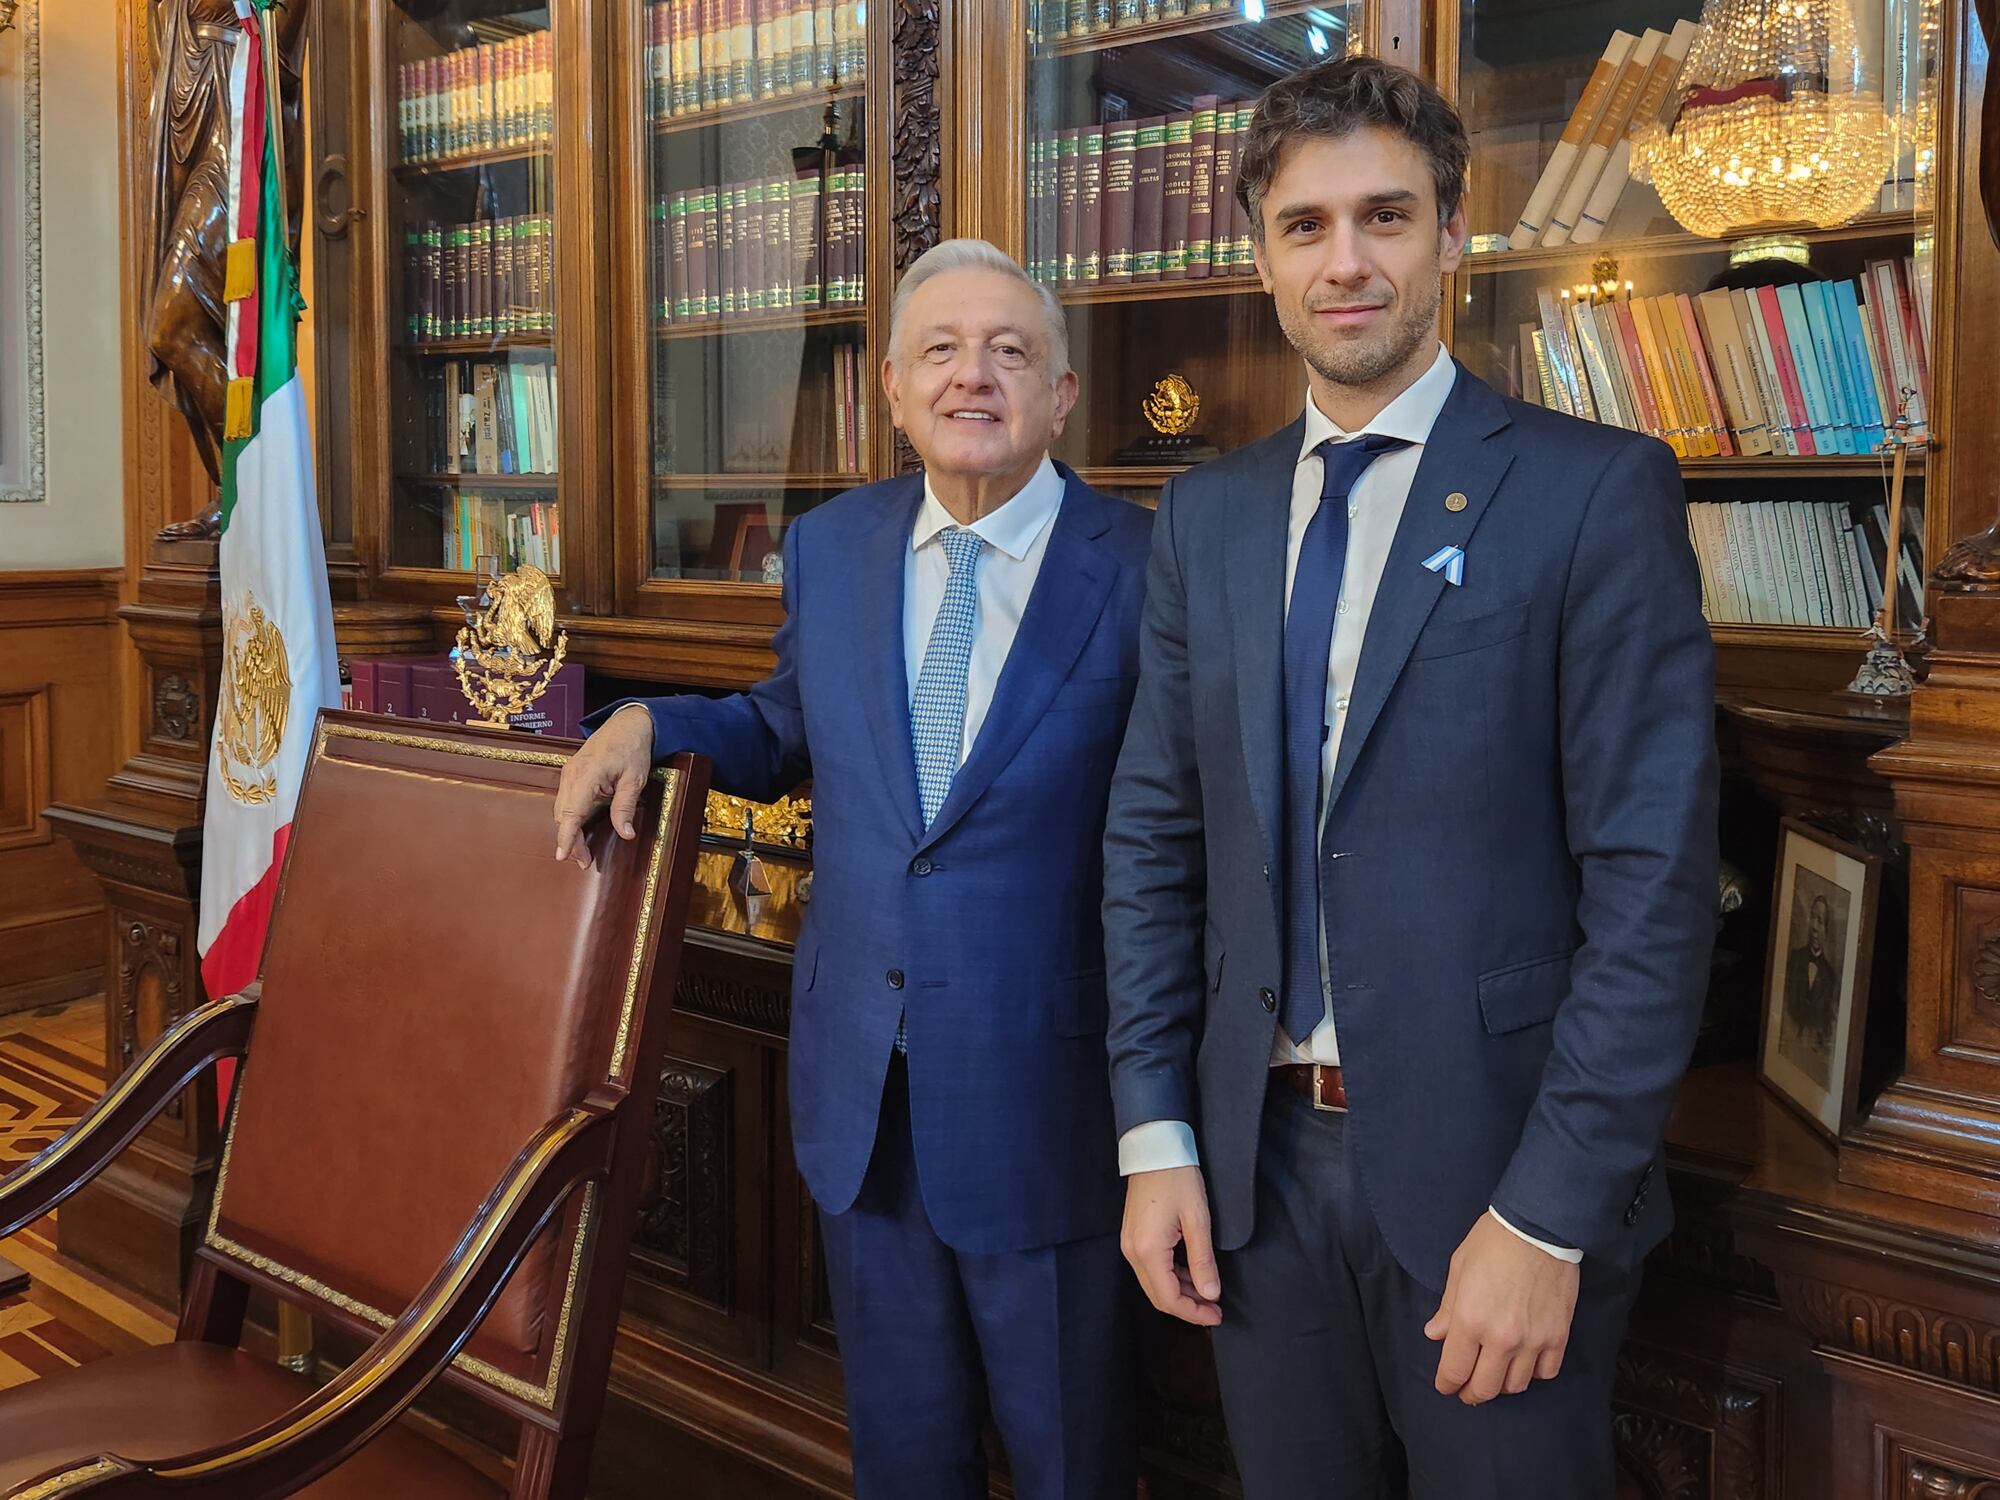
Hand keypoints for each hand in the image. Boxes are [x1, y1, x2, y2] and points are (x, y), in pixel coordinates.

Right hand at [552, 705, 654, 867]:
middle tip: (584, 862)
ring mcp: (568, 773)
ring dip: (568, 831)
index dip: (566, 836)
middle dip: (570, 840)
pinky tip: (578, 830)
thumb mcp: (635, 779)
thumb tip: (626, 834)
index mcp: (587, 774)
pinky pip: (564, 801)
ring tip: (582, 853)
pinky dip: (568, 818)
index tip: (562, 855)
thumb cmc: (632, 748)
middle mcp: (572, 773)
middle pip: (562, 815)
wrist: (627, 724)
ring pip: (561, 810)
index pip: (571, 812)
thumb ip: (625, 807)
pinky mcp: (571, 774)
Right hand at [1121, 1166, 1221, 1326]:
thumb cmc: (1177, 1178)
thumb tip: (1210, 1294)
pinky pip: (1150, 1268)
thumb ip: (1203, 1260)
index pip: (1168, 1298)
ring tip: (1207, 1294)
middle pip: (1158, 1296)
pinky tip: (1191, 1274)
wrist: (1154, 1149)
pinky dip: (1170, 1277)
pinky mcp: (1132, 1237)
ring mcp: (1129, 1244)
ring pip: (1154, 1283)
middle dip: (1187, 1307)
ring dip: (1180, 1293)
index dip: (1193, 1313)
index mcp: (1148, 1251)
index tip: (1216, 1315)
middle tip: (1214, 1310)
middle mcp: (1132, 1252)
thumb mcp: (1197, 1219)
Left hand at [1425, 1212, 1579, 1404]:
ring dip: (1501, 1384)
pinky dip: (1533, 1373)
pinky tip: (1524, 1362)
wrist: (1539, 1227)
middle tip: (1467, 1389)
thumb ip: (1447, 1308)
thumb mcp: (1458, 1268)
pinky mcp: (1558, 1336)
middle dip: (1471, 1393)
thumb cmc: (1493, 1242)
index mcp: (1470, 1320)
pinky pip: (1546, 1372)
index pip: (1454, 1370)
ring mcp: (1533, 1340)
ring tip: (1495, 1374)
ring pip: (1516, 1385)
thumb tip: (1435, 1334)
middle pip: (1485, 1388)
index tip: (1445, 1386)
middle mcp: (1502, 1338)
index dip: (1446, 1384)